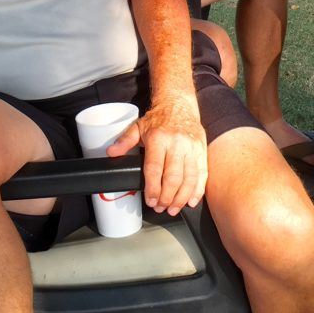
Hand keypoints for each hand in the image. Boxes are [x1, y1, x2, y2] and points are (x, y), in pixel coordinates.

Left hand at [107, 96, 206, 215]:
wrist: (179, 104)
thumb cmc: (158, 119)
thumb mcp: (138, 126)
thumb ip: (125, 141)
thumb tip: (111, 153)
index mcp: (158, 138)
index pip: (155, 168)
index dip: (153, 188)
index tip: (150, 200)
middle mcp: (176, 144)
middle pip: (173, 177)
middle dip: (166, 197)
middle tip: (160, 208)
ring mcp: (191, 148)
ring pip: (189, 178)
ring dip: (181, 198)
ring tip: (173, 209)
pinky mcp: (201, 150)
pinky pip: (202, 174)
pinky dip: (197, 190)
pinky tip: (191, 201)